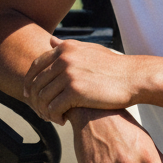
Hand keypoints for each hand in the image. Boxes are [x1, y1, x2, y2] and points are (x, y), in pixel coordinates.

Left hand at [24, 36, 138, 123]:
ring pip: (43, 98)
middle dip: (35, 100)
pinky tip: (63, 121)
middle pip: (36, 83)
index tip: (29, 95)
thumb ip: (67, 46)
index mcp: (65, 48)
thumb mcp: (88, 49)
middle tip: (41, 112)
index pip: (36, 65)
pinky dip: (54, 117)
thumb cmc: (112, 65)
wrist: (132, 77)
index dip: (30, 82)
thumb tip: (51, 40)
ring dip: (44, 111)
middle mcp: (64, 58)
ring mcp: (69, 74)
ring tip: (52, 117)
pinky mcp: (75, 91)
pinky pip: (53, 108)